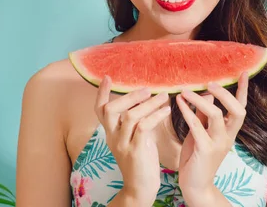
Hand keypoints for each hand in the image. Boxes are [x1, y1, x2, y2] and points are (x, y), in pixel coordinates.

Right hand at [95, 75, 169, 204]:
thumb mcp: (134, 139)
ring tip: (163, 96)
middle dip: (129, 96)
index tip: (107, 77)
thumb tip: (146, 100)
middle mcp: (113, 137)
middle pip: (111, 109)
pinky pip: (144, 127)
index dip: (102, 93)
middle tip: (147, 89)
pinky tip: (166, 111)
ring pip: (130, 116)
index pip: (100, 110)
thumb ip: (136, 121)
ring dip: (148, 103)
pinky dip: (155, 116)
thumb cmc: (141, 161)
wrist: (140, 188)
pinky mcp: (136, 151)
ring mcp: (123, 144)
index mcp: (111, 133)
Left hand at [175, 72, 249, 200]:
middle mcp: (228, 136)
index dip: (243, 90)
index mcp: (229, 131)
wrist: (194, 185)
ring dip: (199, 99)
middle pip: (237, 110)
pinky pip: (197, 126)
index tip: (244, 72)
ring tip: (185, 90)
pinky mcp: (205, 150)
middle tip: (210, 82)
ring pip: (216, 114)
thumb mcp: (201, 132)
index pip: (241, 107)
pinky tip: (178, 102)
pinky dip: (187, 111)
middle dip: (225, 93)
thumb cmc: (196, 156)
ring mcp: (218, 143)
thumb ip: (204, 114)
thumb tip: (206, 93)